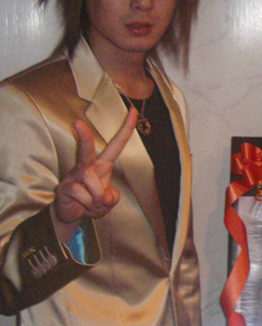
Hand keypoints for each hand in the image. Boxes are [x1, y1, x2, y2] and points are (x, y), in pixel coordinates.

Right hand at [54, 108, 136, 240]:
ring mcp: (74, 176)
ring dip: (97, 197)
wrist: (73, 214)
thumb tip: (107, 196)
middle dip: (83, 136)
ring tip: (93, 204)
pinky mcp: (65, 187)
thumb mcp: (108, 201)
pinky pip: (82, 194)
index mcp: (103, 165)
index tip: (132, 111)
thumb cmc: (93, 201)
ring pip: (91, 180)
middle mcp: (88, 166)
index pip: (116, 145)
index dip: (126, 129)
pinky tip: (83, 205)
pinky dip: (88, 205)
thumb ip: (112, 198)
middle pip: (86, 149)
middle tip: (77, 122)